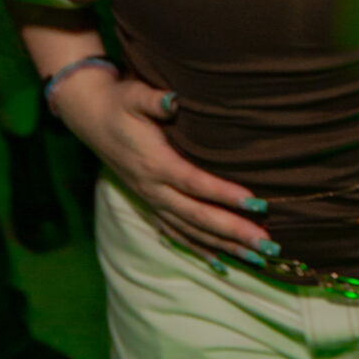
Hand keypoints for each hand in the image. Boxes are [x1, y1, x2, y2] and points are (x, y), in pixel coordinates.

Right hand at [51, 71, 275, 260]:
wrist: (91, 117)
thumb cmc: (120, 103)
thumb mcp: (133, 95)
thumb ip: (153, 100)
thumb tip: (173, 100)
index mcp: (154, 163)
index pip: (194, 183)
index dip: (224, 194)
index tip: (255, 202)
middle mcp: (153, 189)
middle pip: (198, 216)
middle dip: (234, 232)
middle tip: (267, 244)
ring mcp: (152, 200)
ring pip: (191, 231)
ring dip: (224, 246)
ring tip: (257, 258)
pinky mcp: (151, 205)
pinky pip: (177, 234)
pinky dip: (200, 250)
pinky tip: (222, 263)